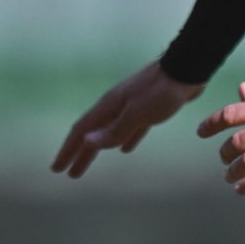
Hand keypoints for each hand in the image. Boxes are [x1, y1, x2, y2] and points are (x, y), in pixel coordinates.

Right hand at [51, 61, 201, 177]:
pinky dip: (125, 140)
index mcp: (109, 106)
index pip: (81, 132)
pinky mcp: (148, 109)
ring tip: (89, 163)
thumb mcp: (137, 114)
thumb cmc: (162, 92)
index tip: (57, 168)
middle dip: (79, 154)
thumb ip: (114, 130)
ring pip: (109, 133)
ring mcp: (131, 107)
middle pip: (92, 134)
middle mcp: (115, 106)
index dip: (68, 151)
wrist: (187, 70)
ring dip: (98, 149)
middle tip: (69, 173)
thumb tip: (87, 143)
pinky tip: (126, 149)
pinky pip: (130, 129)